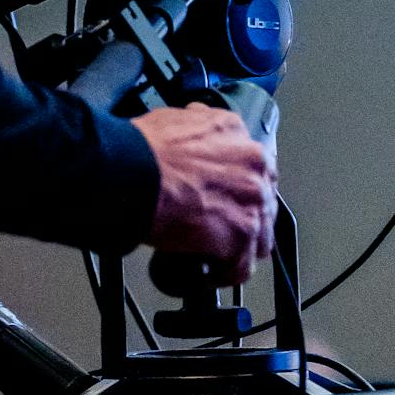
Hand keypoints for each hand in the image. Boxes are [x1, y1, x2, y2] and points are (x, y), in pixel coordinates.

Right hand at [131, 101, 275, 281]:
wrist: (133, 172)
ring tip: (214, 255)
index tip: (226, 195)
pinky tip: (206, 272)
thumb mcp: (176, 120)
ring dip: (238, 247)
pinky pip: (242, 265)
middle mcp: (252, 163)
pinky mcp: (243, 231)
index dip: (238, 184)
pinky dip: (223, 274)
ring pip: (259, 235)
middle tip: (219, 226)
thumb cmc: (143, 150)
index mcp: (235, 132)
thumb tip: (190, 145)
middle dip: (242, 215)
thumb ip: (197, 131)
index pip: (252, 164)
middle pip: (262, 200)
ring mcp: (252, 198)